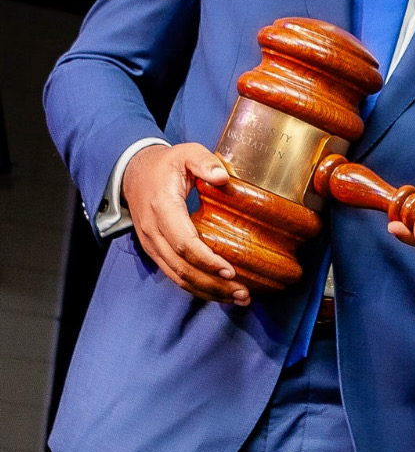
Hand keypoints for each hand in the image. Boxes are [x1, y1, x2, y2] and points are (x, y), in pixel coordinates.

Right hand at [122, 143, 249, 305]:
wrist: (133, 172)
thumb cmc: (165, 165)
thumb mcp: (185, 152)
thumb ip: (204, 161)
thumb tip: (222, 177)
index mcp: (162, 208)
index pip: (183, 242)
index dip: (206, 260)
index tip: (230, 270)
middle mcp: (153, 231)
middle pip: (182, 267)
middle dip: (213, 284)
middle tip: (243, 293)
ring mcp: (151, 244)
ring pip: (177, 277)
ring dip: (207, 291)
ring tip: (237, 298)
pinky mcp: (154, 251)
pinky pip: (174, 275)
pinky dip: (196, 288)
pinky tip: (218, 293)